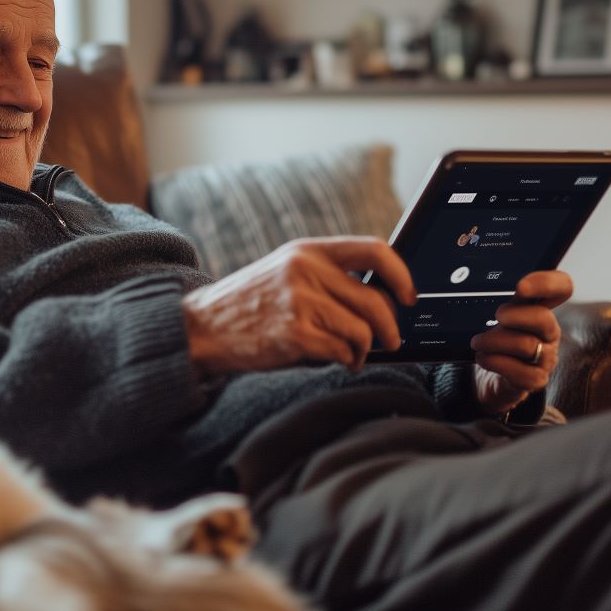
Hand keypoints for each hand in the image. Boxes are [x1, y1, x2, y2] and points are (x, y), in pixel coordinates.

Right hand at [181, 237, 414, 375]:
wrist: (201, 327)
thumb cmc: (248, 304)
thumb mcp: (285, 271)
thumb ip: (325, 274)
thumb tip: (381, 295)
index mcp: (307, 250)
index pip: (373, 250)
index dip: (401, 274)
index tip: (409, 296)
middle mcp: (305, 270)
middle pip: (375, 300)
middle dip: (390, 328)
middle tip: (390, 341)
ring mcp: (299, 301)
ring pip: (362, 330)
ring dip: (364, 350)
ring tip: (353, 355)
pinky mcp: (294, 334)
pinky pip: (341, 351)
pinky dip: (345, 360)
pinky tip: (336, 360)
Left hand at [470, 270, 572, 413]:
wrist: (491, 376)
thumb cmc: (497, 340)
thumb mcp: (500, 316)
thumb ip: (503, 299)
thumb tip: (483, 282)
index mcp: (542, 308)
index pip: (562, 287)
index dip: (547, 283)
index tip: (521, 287)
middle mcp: (549, 332)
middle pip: (545, 319)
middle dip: (516, 315)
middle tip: (496, 317)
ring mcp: (546, 358)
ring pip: (526, 345)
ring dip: (494, 341)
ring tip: (477, 342)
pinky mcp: (536, 380)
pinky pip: (520, 372)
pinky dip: (495, 362)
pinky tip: (483, 358)